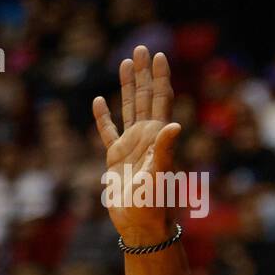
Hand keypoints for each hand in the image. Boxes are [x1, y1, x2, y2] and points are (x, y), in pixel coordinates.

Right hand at [91, 45, 181, 246]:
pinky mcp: (116, 158)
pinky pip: (108, 131)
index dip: (160, 78)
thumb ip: (166, 149)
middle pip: (145, 98)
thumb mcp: (161, 175)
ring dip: (128, 86)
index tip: (159, 55)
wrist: (142, 226)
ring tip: (126, 63)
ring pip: (129, 108)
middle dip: (144, 73)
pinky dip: (103, 116)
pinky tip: (99, 101)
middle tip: (142, 48)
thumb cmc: (155, 203)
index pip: (161, 100)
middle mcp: (147, 137)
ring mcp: (132, 146)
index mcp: (158, 137)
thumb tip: (175, 125)